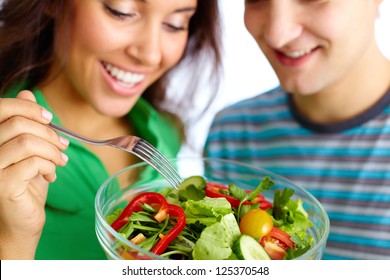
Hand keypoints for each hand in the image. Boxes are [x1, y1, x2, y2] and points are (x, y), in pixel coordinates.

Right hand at [0, 91, 68, 258]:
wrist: (21, 222)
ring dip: (52, 150)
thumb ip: (27, 123)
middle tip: (62, 146)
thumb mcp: (30, 151)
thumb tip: (28, 93)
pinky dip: (49, 166)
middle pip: (18, 123)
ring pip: (27, 142)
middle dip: (48, 132)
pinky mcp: (2, 185)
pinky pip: (33, 163)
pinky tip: (51, 176)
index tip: (49, 119)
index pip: (1, 108)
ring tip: (60, 162)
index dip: (28, 107)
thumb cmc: (26, 184)